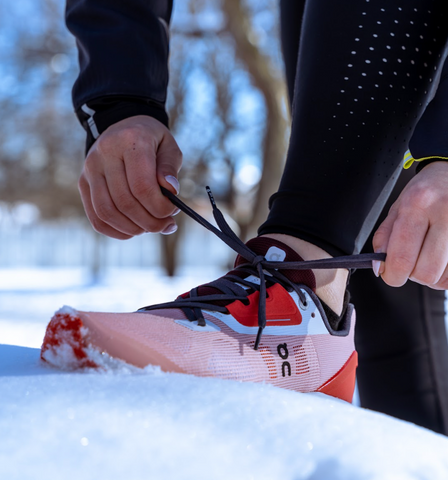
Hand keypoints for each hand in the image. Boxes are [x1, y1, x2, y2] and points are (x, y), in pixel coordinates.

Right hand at [78, 116, 181, 238]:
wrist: (123, 126)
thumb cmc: (152, 142)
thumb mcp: (169, 148)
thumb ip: (170, 169)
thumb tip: (171, 191)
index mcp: (130, 141)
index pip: (142, 186)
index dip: (159, 207)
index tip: (172, 213)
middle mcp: (105, 153)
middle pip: (125, 202)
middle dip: (149, 222)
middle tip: (166, 225)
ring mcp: (90, 168)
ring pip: (107, 212)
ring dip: (133, 228)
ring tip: (151, 227)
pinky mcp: (83, 182)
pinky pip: (96, 216)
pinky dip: (115, 230)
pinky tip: (133, 231)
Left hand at [373, 162, 447, 288]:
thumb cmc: (425, 193)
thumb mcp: (397, 208)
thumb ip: (384, 239)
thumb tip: (379, 268)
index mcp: (417, 205)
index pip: (402, 258)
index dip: (393, 276)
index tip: (390, 275)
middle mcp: (445, 214)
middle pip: (426, 272)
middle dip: (413, 275)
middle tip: (412, 261)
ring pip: (444, 278)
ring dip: (432, 276)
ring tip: (429, 256)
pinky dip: (446, 274)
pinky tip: (443, 259)